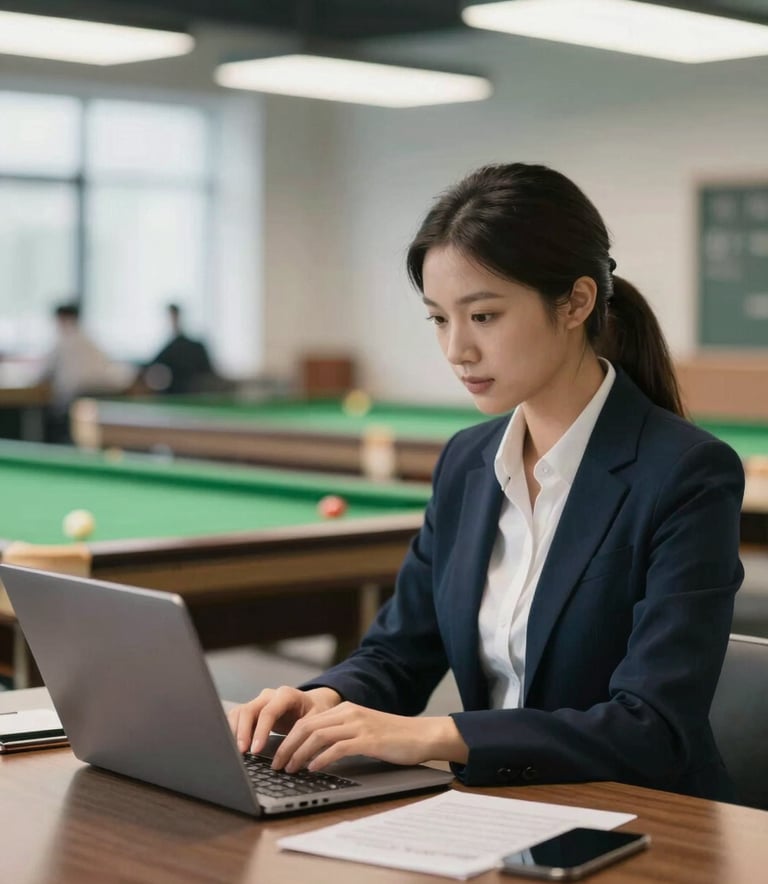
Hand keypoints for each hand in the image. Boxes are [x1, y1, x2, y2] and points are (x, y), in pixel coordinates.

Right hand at [227, 686, 341, 753]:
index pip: (268, 712)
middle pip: (248, 710)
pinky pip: (237, 718)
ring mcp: (259, 701)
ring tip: (237, 752)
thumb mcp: (316, 719)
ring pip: (239, 713)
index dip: (261, 731)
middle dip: (243, 732)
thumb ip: (304, 731)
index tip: (256, 750)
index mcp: (286, 695)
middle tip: (242, 752)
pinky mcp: (253, 710)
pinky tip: (235, 746)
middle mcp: (269, 695)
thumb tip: (291, 750)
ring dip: (235, 732)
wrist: (311, 704)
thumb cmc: (315, 711)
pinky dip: (233, 731)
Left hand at [271, 702, 467, 771]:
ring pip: (318, 735)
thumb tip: (313, 754)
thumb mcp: (363, 731)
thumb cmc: (393, 738)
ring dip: (299, 753)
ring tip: (290, 769)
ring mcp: (359, 725)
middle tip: (277, 765)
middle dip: (287, 746)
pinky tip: (313, 769)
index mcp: (345, 709)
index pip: (307, 721)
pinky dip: (322, 758)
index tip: (277, 755)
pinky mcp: (369, 739)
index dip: (288, 738)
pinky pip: (338, 747)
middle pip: (307, 726)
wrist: (422, 735)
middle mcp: (349, 713)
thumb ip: (341, 736)